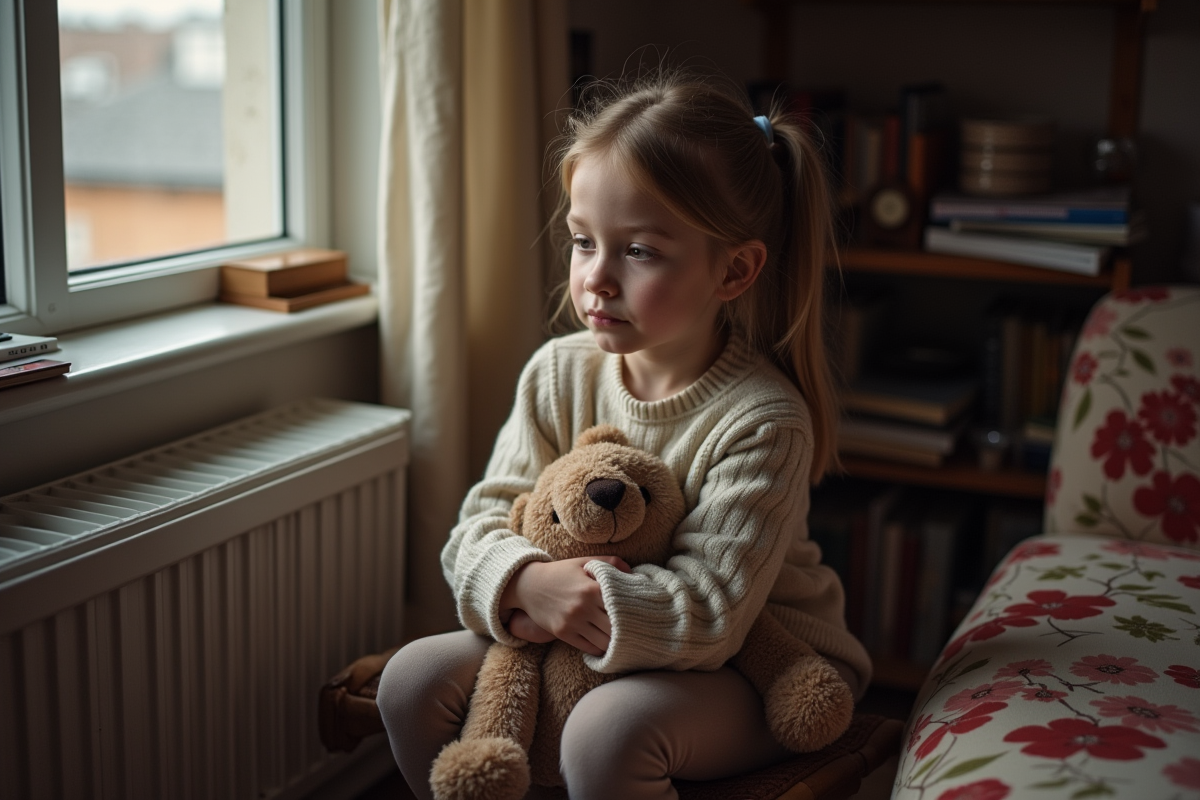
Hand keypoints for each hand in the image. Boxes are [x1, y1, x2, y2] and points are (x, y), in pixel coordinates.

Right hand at [500, 556, 630, 656]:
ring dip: (614, 642)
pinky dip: (600, 647)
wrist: (529, 585)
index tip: (641, 614)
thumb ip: (612, 564)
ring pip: (604, 641)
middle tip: (636, 631)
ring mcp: (572, 622)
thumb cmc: (561, 572)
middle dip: (627, 630)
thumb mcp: (585, 562)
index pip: (621, 606)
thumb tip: (634, 574)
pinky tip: (605, 643)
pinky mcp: (563, 633)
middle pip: (615, 627)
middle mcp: (583, 607)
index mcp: (591, 588)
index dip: (633, 612)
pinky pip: (589, 647)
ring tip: (623, 639)